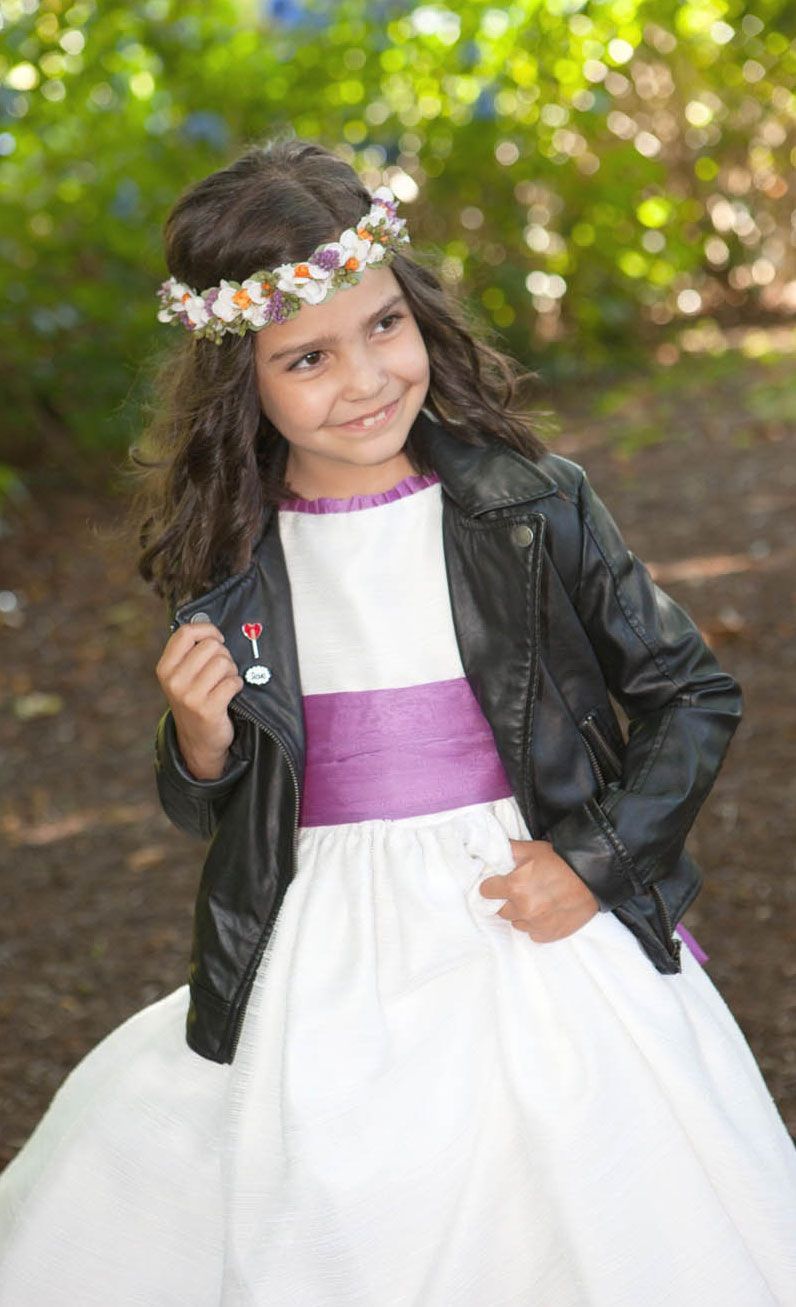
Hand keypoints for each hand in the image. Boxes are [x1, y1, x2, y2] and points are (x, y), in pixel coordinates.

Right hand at [155, 622, 243, 779]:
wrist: (198, 740)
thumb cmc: (195, 700)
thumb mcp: (181, 676)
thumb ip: (190, 653)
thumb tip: (209, 628)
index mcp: (165, 668)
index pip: (186, 633)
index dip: (207, 630)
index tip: (217, 639)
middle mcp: (174, 681)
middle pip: (211, 646)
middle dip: (224, 654)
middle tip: (222, 669)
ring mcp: (190, 696)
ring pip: (224, 662)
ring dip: (231, 670)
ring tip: (225, 682)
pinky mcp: (208, 709)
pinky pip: (233, 682)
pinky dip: (237, 685)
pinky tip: (230, 693)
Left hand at [479, 837, 599, 941]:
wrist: (593, 876)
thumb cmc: (561, 860)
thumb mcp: (531, 848)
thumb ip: (506, 850)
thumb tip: (488, 850)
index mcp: (515, 887)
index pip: (486, 891)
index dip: (492, 885)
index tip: (500, 882)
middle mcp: (523, 909)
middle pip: (500, 909)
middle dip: (507, 900)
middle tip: (521, 890)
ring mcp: (537, 924)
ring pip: (516, 922)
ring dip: (521, 913)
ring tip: (536, 900)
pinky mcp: (549, 935)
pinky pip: (533, 933)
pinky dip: (536, 925)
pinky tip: (546, 912)